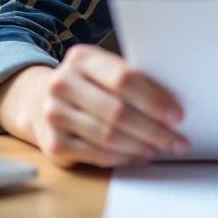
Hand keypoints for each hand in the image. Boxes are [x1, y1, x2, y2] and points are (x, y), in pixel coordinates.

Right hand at [0, 45, 189, 168]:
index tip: (178, 115)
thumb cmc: (88, 84)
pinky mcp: (53, 143)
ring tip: (163, 149)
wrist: (38, 99)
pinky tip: (141, 156)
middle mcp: (62, 84)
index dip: (154, 98)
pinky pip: (98, 155)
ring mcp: (54, 114)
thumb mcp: (103, 70)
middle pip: (117, 111)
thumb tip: (174, 104)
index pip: (123, 78)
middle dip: (154, 130)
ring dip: (142, 146)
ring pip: (108, 136)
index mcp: (82, 58)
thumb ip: (131, 80)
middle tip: (179, 141)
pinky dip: (125, 158)